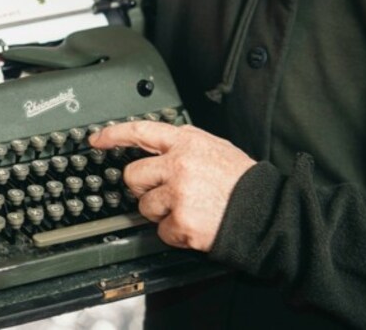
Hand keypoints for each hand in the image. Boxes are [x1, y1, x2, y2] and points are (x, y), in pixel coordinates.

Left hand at [89, 122, 255, 251]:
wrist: (268, 214)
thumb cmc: (242, 183)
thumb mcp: (215, 148)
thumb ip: (184, 146)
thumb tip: (156, 149)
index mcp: (187, 142)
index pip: (141, 131)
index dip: (114, 135)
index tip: (96, 140)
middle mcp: (180, 164)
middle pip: (133, 176)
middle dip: (143, 188)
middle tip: (166, 193)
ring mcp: (180, 193)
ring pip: (144, 207)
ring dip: (161, 213)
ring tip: (189, 209)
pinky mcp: (182, 221)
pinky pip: (161, 231)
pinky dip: (175, 234)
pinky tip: (195, 225)